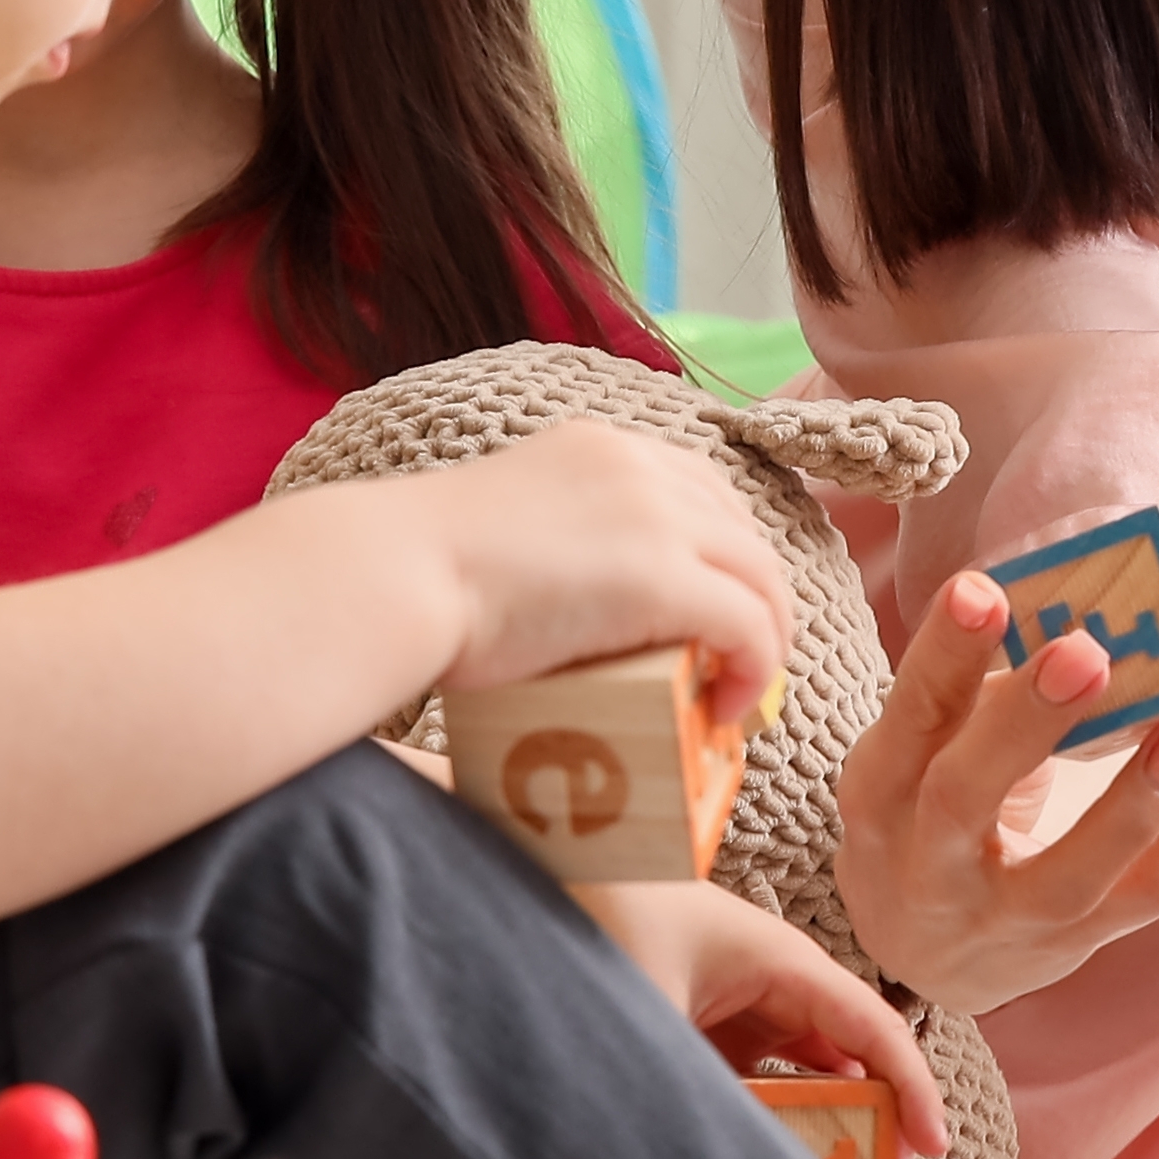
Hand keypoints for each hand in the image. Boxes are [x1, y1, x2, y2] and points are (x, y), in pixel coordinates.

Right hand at [401, 423, 793, 721]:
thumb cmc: (416, 572)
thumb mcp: (503, 530)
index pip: (700, 490)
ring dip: (764, 640)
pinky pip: (749, 627)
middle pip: (742, 532)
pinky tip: (725, 711)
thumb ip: (555, 546)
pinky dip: (754, 670)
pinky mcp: (662, 577)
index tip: (716, 610)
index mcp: (598, 447)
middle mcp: (639, 467)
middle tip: (739, 663)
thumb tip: (568, 610)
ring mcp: (656, 518)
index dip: (723, 554)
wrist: (394, 575)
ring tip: (737, 696)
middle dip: (756, 599)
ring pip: (760, 578)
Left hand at [567, 880, 949, 1158]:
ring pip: (805, 1067)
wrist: (537, 875)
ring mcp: (736, 997)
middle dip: (873, 1113)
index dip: (911, 1089)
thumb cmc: (592, 922)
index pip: (872, 1025)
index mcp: (777, 958)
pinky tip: (777, 1156)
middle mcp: (768, 975)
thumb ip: (698, 1092)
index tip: (930, 1149)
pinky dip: (775, 1113)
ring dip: (824, 1118)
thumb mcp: (649, 1017)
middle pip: (846, 1051)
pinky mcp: (703, 1019)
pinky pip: (760, 1072)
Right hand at [832, 568, 1158, 1008]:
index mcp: (883, 791)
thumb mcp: (922, 755)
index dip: (943, 654)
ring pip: (1066, 875)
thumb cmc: (931, 816)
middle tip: (1086, 653)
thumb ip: (976, 694)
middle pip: (962, 797)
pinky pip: (1136, 906)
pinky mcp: (1066, 948)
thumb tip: (1068, 619)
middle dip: (1026, 721)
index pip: (909, 718)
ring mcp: (999, 919)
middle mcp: (926, 864)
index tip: (982, 591)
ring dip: (1134, 801)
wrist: (924, 949)